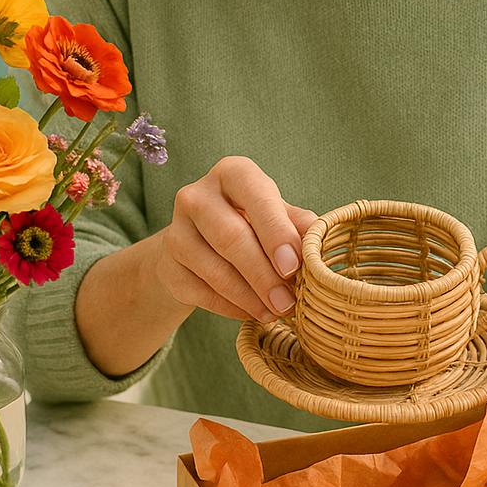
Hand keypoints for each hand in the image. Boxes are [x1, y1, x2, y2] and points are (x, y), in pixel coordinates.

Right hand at [155, 156, 316, 323]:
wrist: (199, 243)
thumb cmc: (250, 223)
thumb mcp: (276, 215)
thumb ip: (298, 224)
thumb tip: (318, 242)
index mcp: (232, 173)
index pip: (255, 196)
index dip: (276, 233)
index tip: (293, 266)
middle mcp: (197, 195)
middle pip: (231, 237)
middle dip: (264, 275)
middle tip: (288, 302)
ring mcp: (176, 230)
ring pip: (215, 269)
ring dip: (250, 297)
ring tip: (276, 312)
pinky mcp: (168, 265)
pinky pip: (202, 292)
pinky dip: (231, 307)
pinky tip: (253, 313)